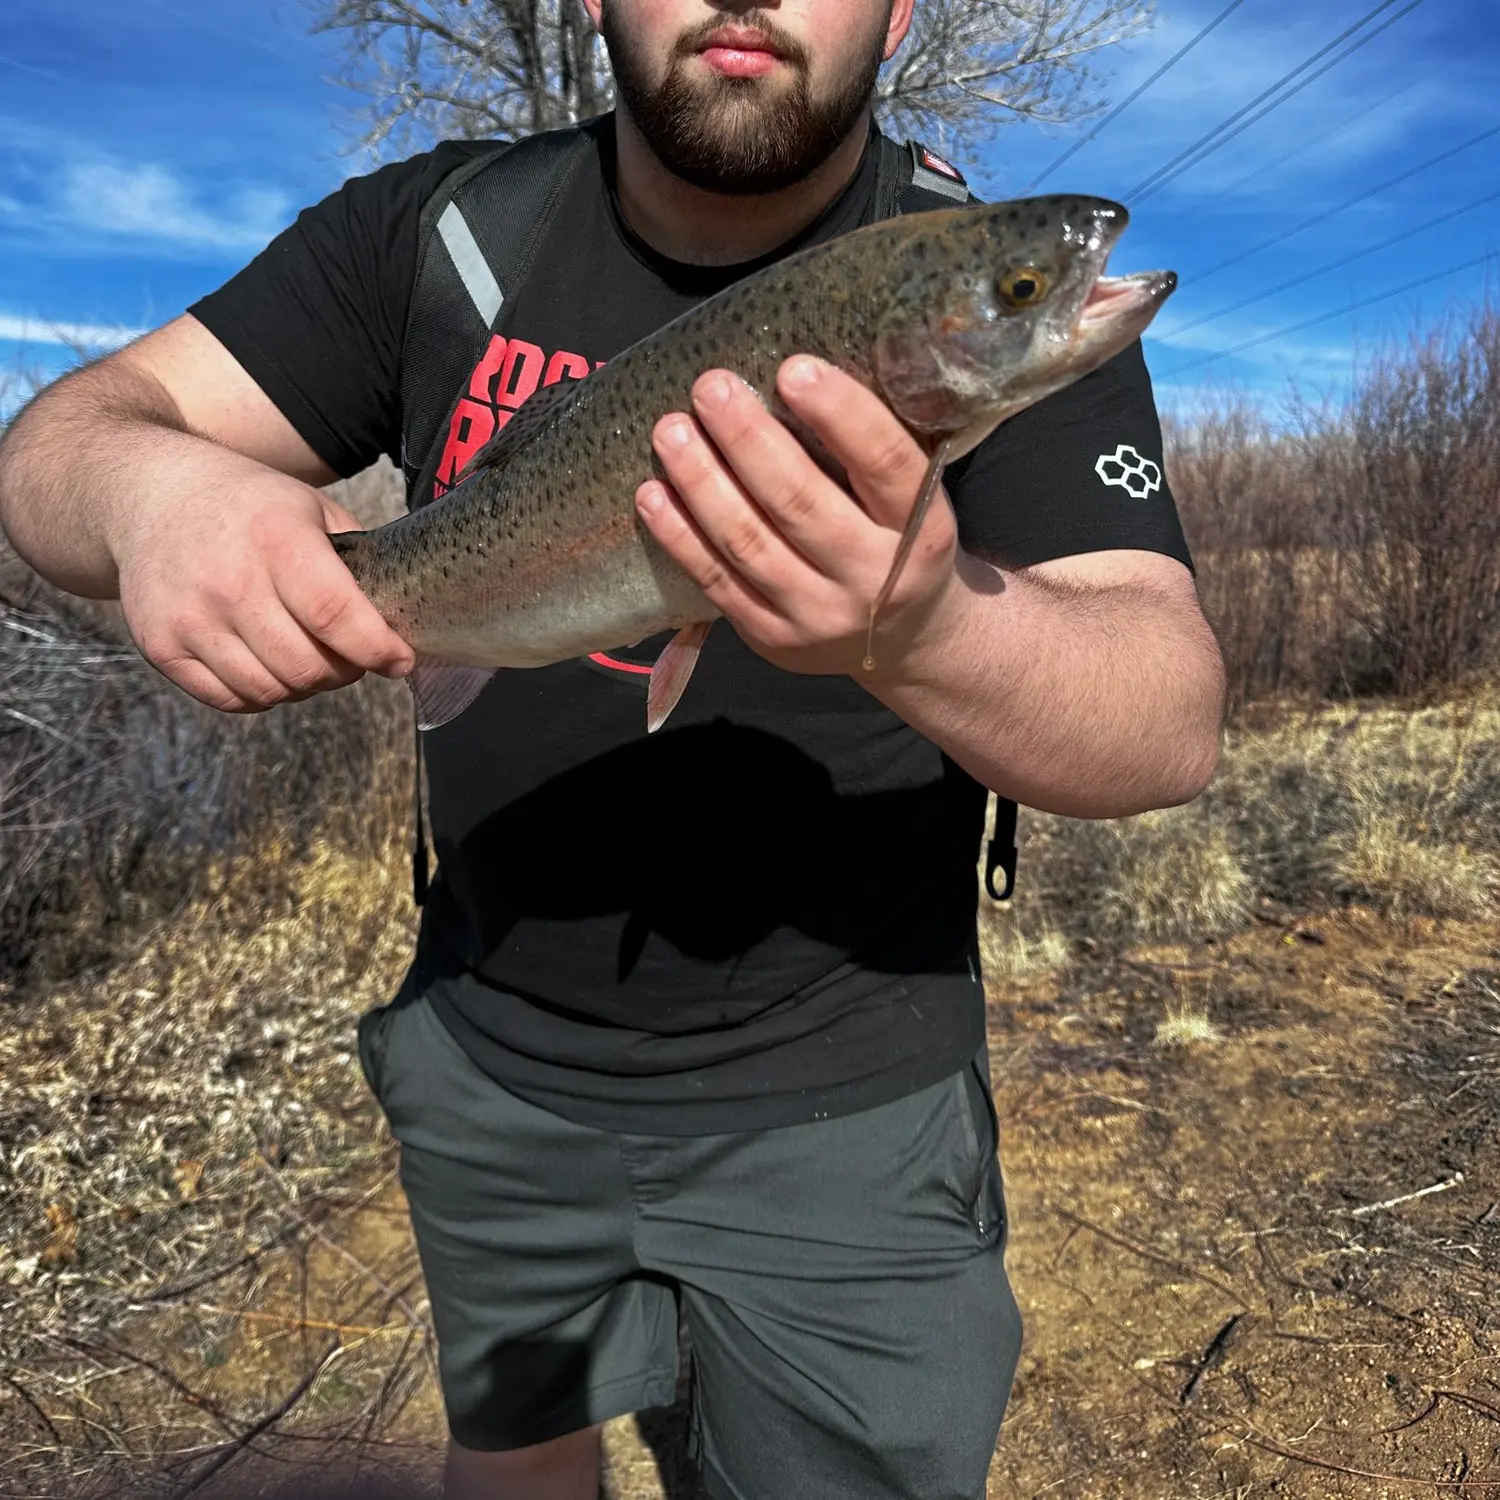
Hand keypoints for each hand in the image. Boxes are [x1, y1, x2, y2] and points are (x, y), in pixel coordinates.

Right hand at [114, 461, 414, 713]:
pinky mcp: (161, 646)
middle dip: (345, 671)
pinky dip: (263, 694)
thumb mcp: (312, 509)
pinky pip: (230, 700)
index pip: (336, 616)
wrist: (151, 495)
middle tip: (352, 656)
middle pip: (307, 666)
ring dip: (305, 686)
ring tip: (310, 657)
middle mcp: (228, 581)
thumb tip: (402, 621)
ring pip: (272, 690)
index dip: (377, 649)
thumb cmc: (250, 506)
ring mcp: (189, 618)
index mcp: (275, 540)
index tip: (400, 660)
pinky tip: (270, 664)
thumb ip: (357, 562)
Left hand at [635, 356, 961, 679]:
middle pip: (800, 503)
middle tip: (710, 387)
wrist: (910, 641)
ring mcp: (819, 615)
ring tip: (670, 431)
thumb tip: (794, 369)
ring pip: (748, 544)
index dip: (841, 414)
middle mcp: (873, 579)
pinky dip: (679, 537)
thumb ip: (871, 452)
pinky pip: (717, 583)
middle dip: (748, 440)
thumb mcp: (915, 501)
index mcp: (923, 531)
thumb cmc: (901, 542)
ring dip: (701, 482)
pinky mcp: (773, 640)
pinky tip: (652, 494)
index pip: (886, 465)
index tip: (794, 367)